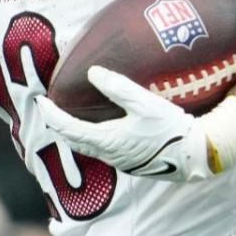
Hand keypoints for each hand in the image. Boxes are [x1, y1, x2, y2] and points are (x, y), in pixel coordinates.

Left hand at [39, 69, 235, 182]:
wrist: (195, 154)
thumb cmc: (171, 128)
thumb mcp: (145, 103)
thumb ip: (118, 87)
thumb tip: (93, 72)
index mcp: (108, 140)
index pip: (68, 128)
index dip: (52, 115)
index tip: (41, 102)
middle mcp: (110, 154)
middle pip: (73, 141)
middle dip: (58, 125)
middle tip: (49, 110)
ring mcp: (121, 161)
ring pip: (87, 149)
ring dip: (74, 135)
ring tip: (68, 119)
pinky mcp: (132, 163)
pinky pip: (102, 152)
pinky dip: (90, 140)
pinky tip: (99, 130)